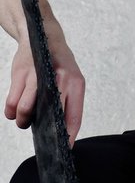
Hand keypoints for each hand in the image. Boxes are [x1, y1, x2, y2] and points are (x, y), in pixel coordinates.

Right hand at [5, 30, 84, 146]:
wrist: (41, 34)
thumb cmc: (56, 63)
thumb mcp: (70, 78)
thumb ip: (67, 100)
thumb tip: (62, 130)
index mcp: (76, 83)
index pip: (74, 115)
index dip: (69, 135)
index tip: (65, 148)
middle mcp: (59, 79)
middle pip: (49, 115)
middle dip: (44, 131)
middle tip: (41, 138)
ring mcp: (38, 76)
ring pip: (25, 109)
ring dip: (22, 120)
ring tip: (23, 120)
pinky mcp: (20, 73)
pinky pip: (12, 101)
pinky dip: (10, 110)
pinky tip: (13, 110)